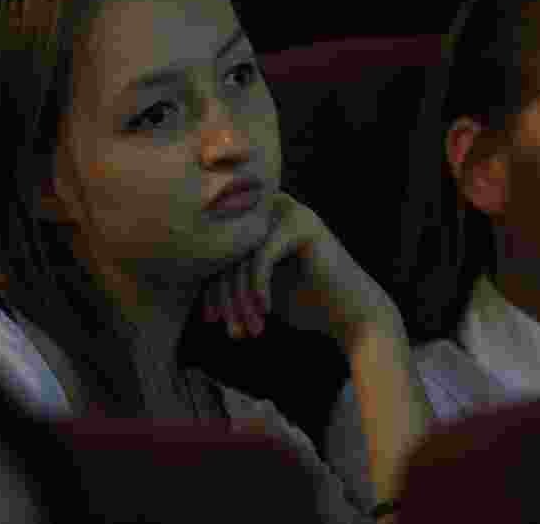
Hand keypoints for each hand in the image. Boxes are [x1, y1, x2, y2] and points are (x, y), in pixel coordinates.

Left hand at [202, 192, 399, 350]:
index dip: (210, 286)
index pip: (220, 249)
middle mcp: (273, 209)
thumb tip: (187, 272)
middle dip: (223, 295)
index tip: (211, 319)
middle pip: (227, 250)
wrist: (353, 316)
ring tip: (244, 330)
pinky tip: (263, 313)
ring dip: (239, 299)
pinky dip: (258, 289)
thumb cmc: (306, 305)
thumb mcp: (257, 289)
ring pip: (241, 256)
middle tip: (227, 329)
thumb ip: (229, 274)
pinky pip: (261, 257)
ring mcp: (290, 212)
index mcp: (261, 222)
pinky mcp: (302, 225)